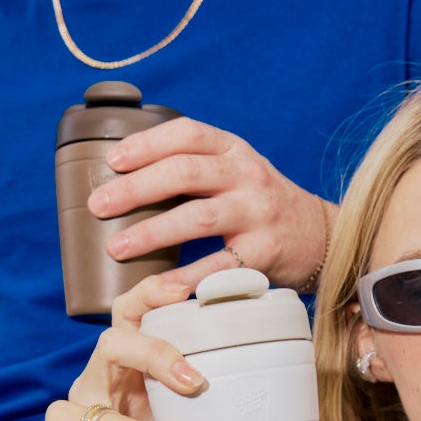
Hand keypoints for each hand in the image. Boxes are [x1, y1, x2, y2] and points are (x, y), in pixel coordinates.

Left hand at [86, 116, 329, 288]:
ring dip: (153, 232)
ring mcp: (258, 213)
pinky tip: (160, 286)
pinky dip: (187, 277)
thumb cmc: (260, 206)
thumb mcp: (236, 173)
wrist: (321, 238)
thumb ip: (194, 170)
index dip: (147, 144)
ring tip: (117, 247)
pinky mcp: (265, 252)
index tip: (113, 161)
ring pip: (199, 217)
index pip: (187, 134)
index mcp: (234, 150)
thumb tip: (121, 181)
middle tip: (99, 206)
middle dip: (137, 188)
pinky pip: (220, 265)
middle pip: (186, 172)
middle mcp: (248, 175)